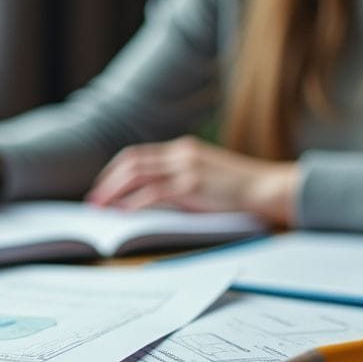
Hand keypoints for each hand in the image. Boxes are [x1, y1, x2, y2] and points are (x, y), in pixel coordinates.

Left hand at [85, 136, 298, 224]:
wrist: (269, 188)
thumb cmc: (241, 189)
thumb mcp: (207, 177)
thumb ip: (181, 180)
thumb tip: (149, 198)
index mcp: (183, 149)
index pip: (138, 155)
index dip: (115, 171)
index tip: (102, 188)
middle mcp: (181, 153)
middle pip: (131, 162)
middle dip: (107, 181)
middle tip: (93, 200)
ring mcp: (186, 168)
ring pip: (136, 174)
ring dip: (113, 191)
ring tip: (100, 207)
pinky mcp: (192, 186)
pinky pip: (154, 193)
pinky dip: (134, 202)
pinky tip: (123, 213)